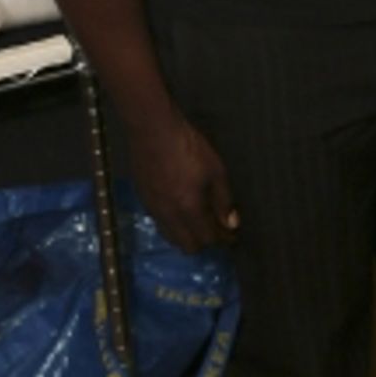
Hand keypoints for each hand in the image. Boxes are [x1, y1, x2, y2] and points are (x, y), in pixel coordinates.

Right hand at [127, 110, 239, 253]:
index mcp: (189, 210)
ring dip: (187, 236)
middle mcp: (169, 216)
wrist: (153, 131)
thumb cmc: (189, 148)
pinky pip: (160, 224)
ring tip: (199, 223)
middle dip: (205, 242)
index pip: (207, 239)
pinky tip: (181, 211)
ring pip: (171, 237)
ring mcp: (153, 209)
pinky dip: (174, 225)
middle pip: (187, 246)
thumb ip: (224, 201)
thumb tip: (231, 224)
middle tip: (217, 230)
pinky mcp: (143, 200)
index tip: (232, 235)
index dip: (222, 239)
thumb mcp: (215, 171)